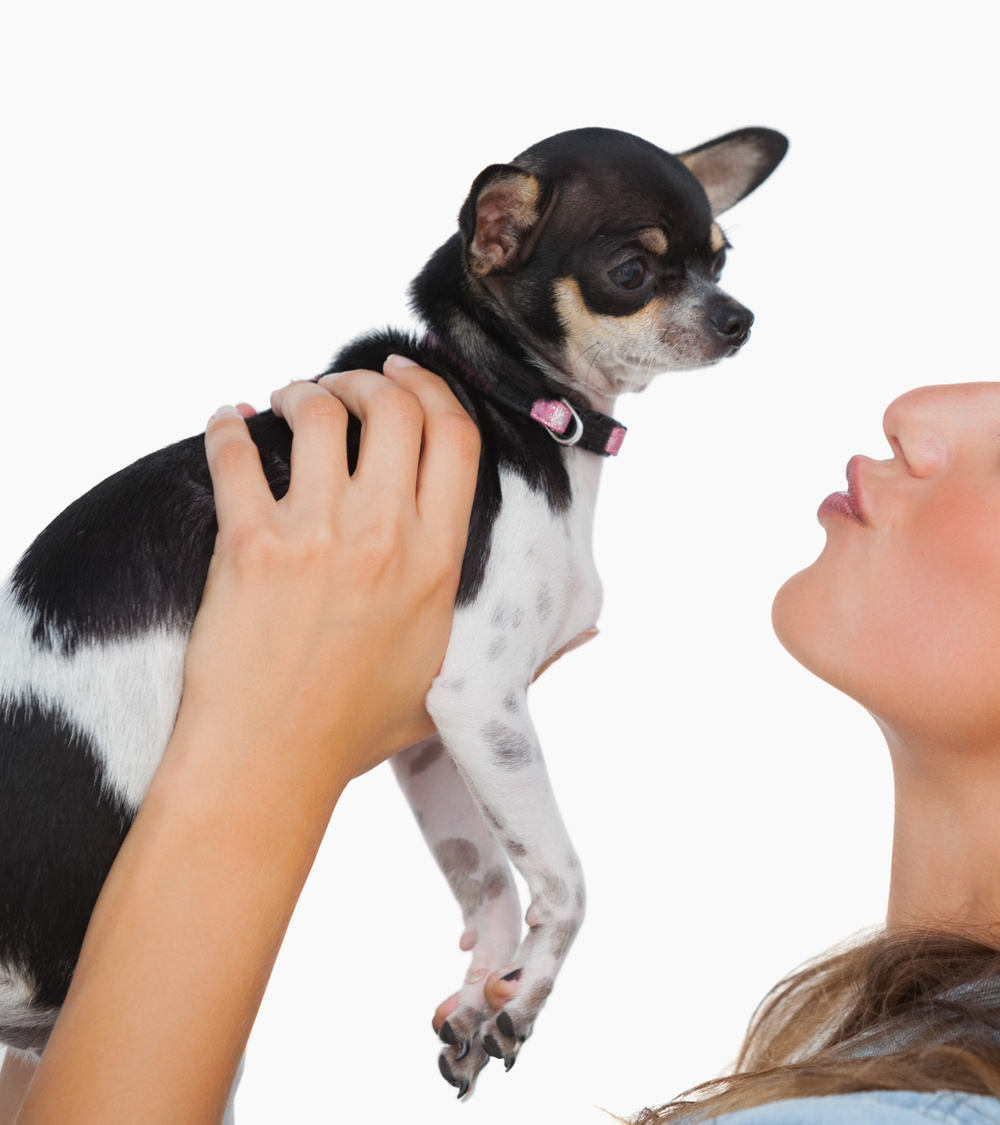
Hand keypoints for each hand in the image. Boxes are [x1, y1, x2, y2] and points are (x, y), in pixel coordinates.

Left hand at [17, 356, 479, 1124]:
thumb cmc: (357, 731)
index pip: (456, 440)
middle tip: (344, 387)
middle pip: (393, 410)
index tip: (407, 378)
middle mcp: (384, 539)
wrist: (270, 764)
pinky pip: (237, 453)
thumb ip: (528, 656)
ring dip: (303, 393)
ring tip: (290, 402)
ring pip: (317, 415)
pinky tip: (227, 424)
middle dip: (367, 381)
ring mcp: (316, 539)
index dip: (433, 391)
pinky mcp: (249, 547)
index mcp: (438, 564)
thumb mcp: (455, 688)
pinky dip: (227, 425)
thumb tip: (590, 633)